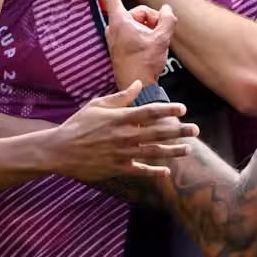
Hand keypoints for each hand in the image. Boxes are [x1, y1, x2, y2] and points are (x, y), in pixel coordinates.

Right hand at [54, 81, 197, 179]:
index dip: (168, 110)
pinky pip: (140, 170)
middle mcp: (125, 136)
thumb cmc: (78, 125)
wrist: (60, 150)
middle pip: (158, 132)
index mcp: (120, 118)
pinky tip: (167, 171)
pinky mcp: (118, 168)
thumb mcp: (96, 105)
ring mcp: (123, 153)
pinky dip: (154, 172)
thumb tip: (138, 85)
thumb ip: (119, 97)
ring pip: (154, 152)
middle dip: (179, 131)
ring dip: (173, 151)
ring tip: (188, 149)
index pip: (150, 112)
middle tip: (196, 130)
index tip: (183, 109)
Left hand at [85, 0, 175, 87]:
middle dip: (152, 19)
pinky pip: (136, 31)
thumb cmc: (146, 63)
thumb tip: (167, 9)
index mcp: (120, 21)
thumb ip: (167, 19)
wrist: (137, 86)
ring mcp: (117, 36)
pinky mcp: (121, 44)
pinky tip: (152, 47)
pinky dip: (146, 35)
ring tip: (156, 43)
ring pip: (139, 22)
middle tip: (160, 34)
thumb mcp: (162, 38)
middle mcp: (115, 27)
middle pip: (138, 11)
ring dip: (151, 29)